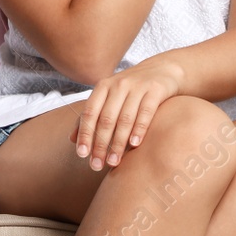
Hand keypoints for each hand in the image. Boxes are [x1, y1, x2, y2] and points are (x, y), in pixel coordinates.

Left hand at [68, 58, 184, 170]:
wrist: (163, 69)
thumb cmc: (131, 89)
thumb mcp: (109, 96)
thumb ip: (92, 115)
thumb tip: (72, 139)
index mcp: (103, 86)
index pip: (90, 113)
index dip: (85, 134)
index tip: (82, 155)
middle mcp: (118, 84)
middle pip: (106, 119)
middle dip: (100, 145)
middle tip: (96, 166)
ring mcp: (137, 86)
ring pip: (125, 118)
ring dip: (118, 143)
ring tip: (113, 162)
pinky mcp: (155, 90)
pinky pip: (146, 112)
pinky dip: (139, 128)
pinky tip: (134, 145)